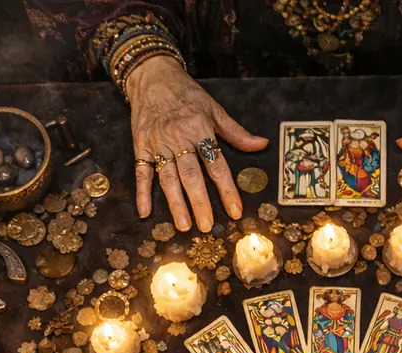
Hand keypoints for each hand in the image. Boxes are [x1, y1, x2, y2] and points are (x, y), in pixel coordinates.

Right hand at [124, 56, 267, 230]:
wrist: (152, 75)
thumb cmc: (186, 94)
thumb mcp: (213, 108)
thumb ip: (236, 132)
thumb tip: (261, 145)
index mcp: (200, 129)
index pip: (217, 165)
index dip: (226, 190)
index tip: (234, 211)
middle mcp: (178, 138)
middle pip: (191, 175)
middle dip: (200, 202)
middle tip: (207, 226)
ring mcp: (158, 143)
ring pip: (167, 177)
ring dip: (175, 203)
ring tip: (184, 225)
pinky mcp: (140, 144)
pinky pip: (141, 171)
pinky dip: (142, 191)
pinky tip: (145, 211)